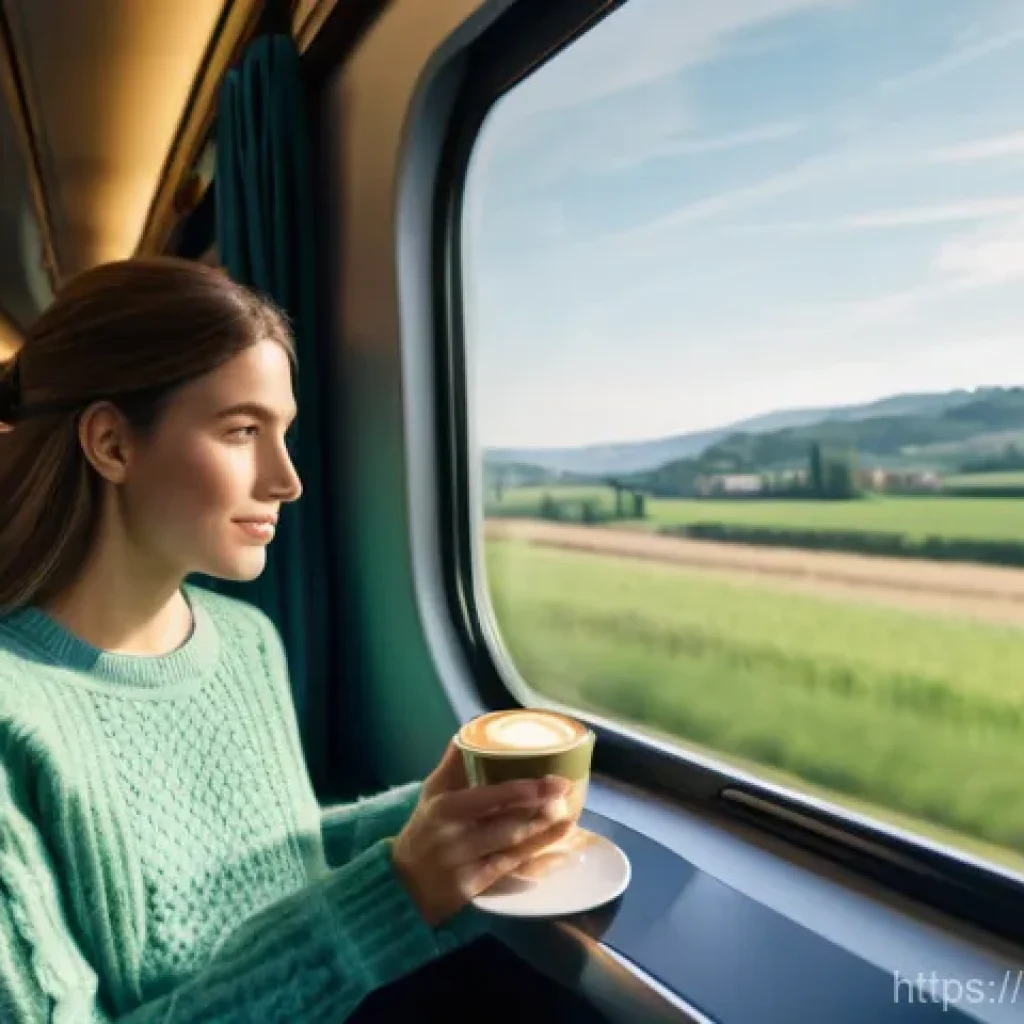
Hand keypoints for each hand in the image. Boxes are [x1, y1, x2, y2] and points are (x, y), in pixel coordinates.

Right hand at [390, 741, 574, 926]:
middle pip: (506, 825)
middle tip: (567, 794)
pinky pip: (512, 874)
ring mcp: (465, 866)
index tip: (551, 780)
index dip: (522, 790)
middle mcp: (455, 838)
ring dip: (545, 835)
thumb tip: (472, 727)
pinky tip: (561, 856)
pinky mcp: (474, 889)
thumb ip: (453, 764)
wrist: (403, 885)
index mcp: (446, 809)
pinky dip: (538, 865)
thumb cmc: (424, 829)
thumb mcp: (431, 793)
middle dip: (540, 812)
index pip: (489, 798)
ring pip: (513, 849)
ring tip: (571, 820)